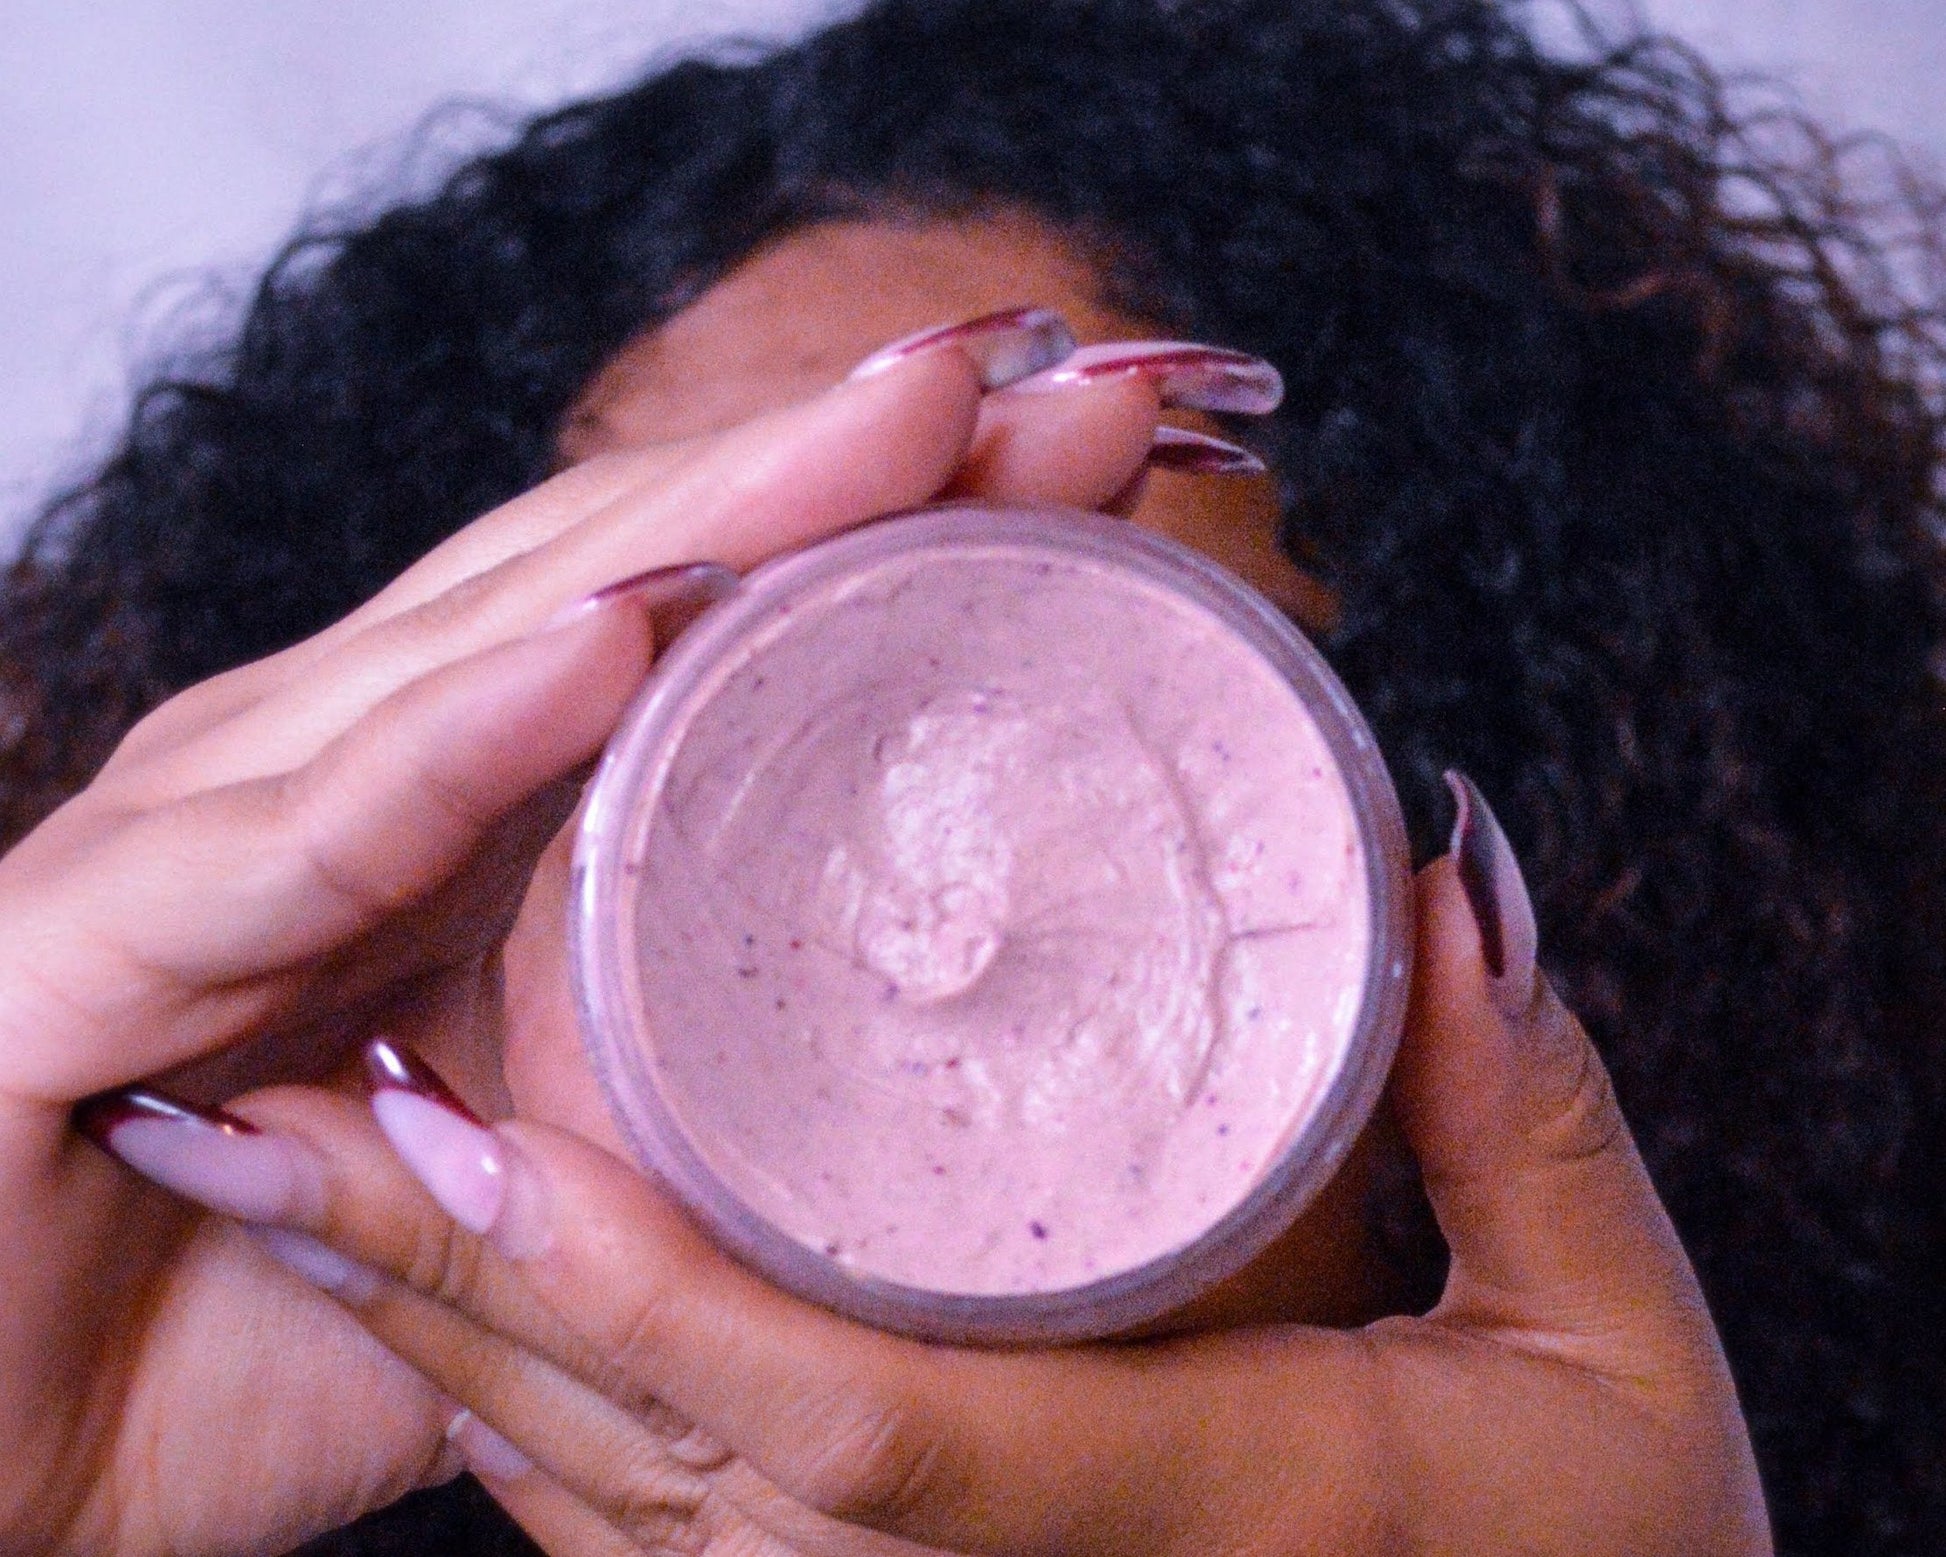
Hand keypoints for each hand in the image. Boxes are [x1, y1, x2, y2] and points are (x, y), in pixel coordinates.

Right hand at [0, 308, 1184, 1554]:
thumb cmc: (234, 1324)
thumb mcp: (529, 1218)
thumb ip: (664, 1152)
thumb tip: (850, 1137)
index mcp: (455, 823)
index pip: (695, 632)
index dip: (885, 543)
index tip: (1088, 479)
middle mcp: (345, 779)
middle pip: (626, 580)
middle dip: (846, 477)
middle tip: (1054, 387)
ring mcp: (222, 833)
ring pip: (494, 646)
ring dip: (714, 530)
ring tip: (912, 426)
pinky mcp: (98, 938)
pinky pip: (316, 829)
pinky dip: (469, 733)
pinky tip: (622, 643)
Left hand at [168, 779, 1772, 1555]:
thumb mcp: (1612, 1350)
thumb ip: (1521, 1105)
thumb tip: (1443, 866)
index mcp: (1194, 1520)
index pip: (861, 1431)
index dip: (645, 1293)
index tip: (471, 1125)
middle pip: (673, 1482)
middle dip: (462, 1302)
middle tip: (296, 1111)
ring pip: (638, 1534)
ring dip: (464, 1354)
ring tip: (320, 1171)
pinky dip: (551, 1440)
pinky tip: (468, 1312)